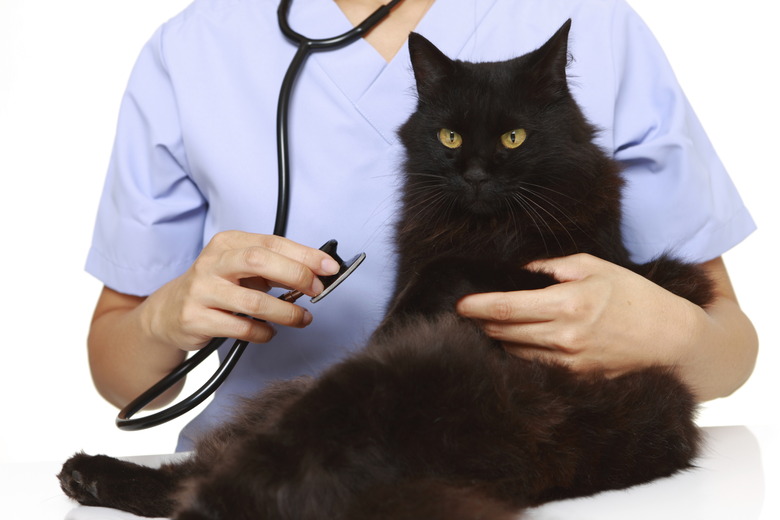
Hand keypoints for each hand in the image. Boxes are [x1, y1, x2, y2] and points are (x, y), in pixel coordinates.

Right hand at [140, 231, 340, 350]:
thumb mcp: (242, 269)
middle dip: (296, 275)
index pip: (272, 242)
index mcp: (228, 243)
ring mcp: (201, 291)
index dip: (305, 255)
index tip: (330, 268)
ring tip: (302, 319)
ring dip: (286, 312)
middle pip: (260, 261)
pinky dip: (263, 333)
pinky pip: (240, 328)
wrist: (169, 313)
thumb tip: (318, 271)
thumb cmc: (217, 288)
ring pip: (253, 301)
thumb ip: (276, 267)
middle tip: (317, 291)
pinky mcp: (195, 319)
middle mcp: (212, 263)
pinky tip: (269, 332)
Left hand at [455, 253, 702, 375]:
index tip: (458, 304)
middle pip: (503, 333)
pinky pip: (535, 367)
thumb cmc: (636, 298)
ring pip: (514, 353)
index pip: (506, 309)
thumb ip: (553, 267)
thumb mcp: (596, 268)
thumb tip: (520, 271)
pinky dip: (519, 355)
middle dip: (480, 323)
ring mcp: (569, 363)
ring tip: (487, 327)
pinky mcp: (576, 380)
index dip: (476, 307)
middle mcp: (564, 338)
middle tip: (467, 313)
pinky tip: (513, 344)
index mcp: (568, 305)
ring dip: (497, 340)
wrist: (673, 341)